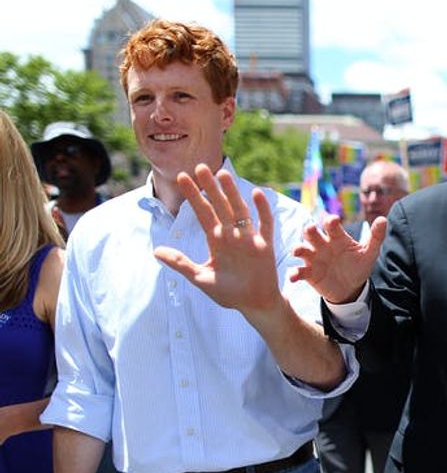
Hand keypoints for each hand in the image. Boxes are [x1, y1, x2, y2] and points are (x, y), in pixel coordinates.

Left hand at [153, 165, 280, 316]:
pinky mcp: (265, 245)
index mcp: (216, 241)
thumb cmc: (229, 293)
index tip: (182, 178)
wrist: (254, 305)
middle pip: (220, 206)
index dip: (194, 195)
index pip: (203, 213)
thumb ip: (181, 263)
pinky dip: (262, 209)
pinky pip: (265, 224)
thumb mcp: (200, 278)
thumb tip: (155, 251)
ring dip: (232, 193)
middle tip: (200, 166)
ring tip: (223, 175)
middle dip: (210, 187)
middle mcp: (232, 235)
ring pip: (239, 210)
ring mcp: (249, 238)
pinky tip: (256, 194)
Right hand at [292, 213, 386, 303]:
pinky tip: (293, 277)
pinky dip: (294, 273)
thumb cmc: (358, 266)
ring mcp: (314, 258)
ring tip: (297, 251)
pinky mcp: (309, 273)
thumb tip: (383, 219)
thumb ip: (376, 237)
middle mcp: (323, 245)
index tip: (333, 220)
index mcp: (337, 237)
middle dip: (309, 230)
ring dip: (298, 248)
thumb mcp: (369, 253)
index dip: (331, 222)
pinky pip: (299, 271)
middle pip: (312, 233)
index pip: (331, 226)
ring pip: (302, 249)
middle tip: (310, 229)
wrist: (351, 288)